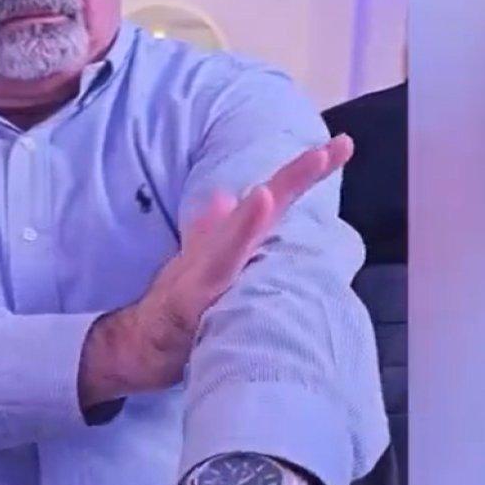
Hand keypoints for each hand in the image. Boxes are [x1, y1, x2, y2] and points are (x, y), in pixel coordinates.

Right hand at [78, 134, 353, 406]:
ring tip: (284, 184)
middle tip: (336, 148)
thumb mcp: (205, 260)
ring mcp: (210, 267)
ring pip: (242, 234)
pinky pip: (219, 270)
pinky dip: (234, 243)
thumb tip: (227, 196)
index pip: (276, 199)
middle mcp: (228, 244)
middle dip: (299, 176)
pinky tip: (248, 223)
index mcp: (237, 237)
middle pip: (267, 204)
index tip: (341, 145)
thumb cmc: (183, 300)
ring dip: (261, 210)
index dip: (306, 172)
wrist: (143, 338)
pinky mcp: (195, 295)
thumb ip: (219, 229)